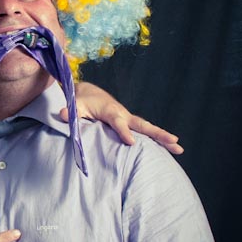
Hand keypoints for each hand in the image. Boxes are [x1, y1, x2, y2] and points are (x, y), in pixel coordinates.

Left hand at [67, 82, 183, 154]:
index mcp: (110, 110)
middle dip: (157, 133)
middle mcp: (123, 114)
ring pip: (147, 128)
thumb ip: (70, 110)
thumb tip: (62, 114)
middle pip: (142, 125)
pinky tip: (170, 149)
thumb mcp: (74, 104)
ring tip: (179, 148)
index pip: (118, 122)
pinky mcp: (129, 123)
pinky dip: (157, 139)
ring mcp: (128, 119)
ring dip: (163, 138)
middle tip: (174, 141)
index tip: (131, 142)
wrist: (89, 92)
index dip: (124, 131)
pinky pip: (144, 132)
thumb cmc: (81, 100)